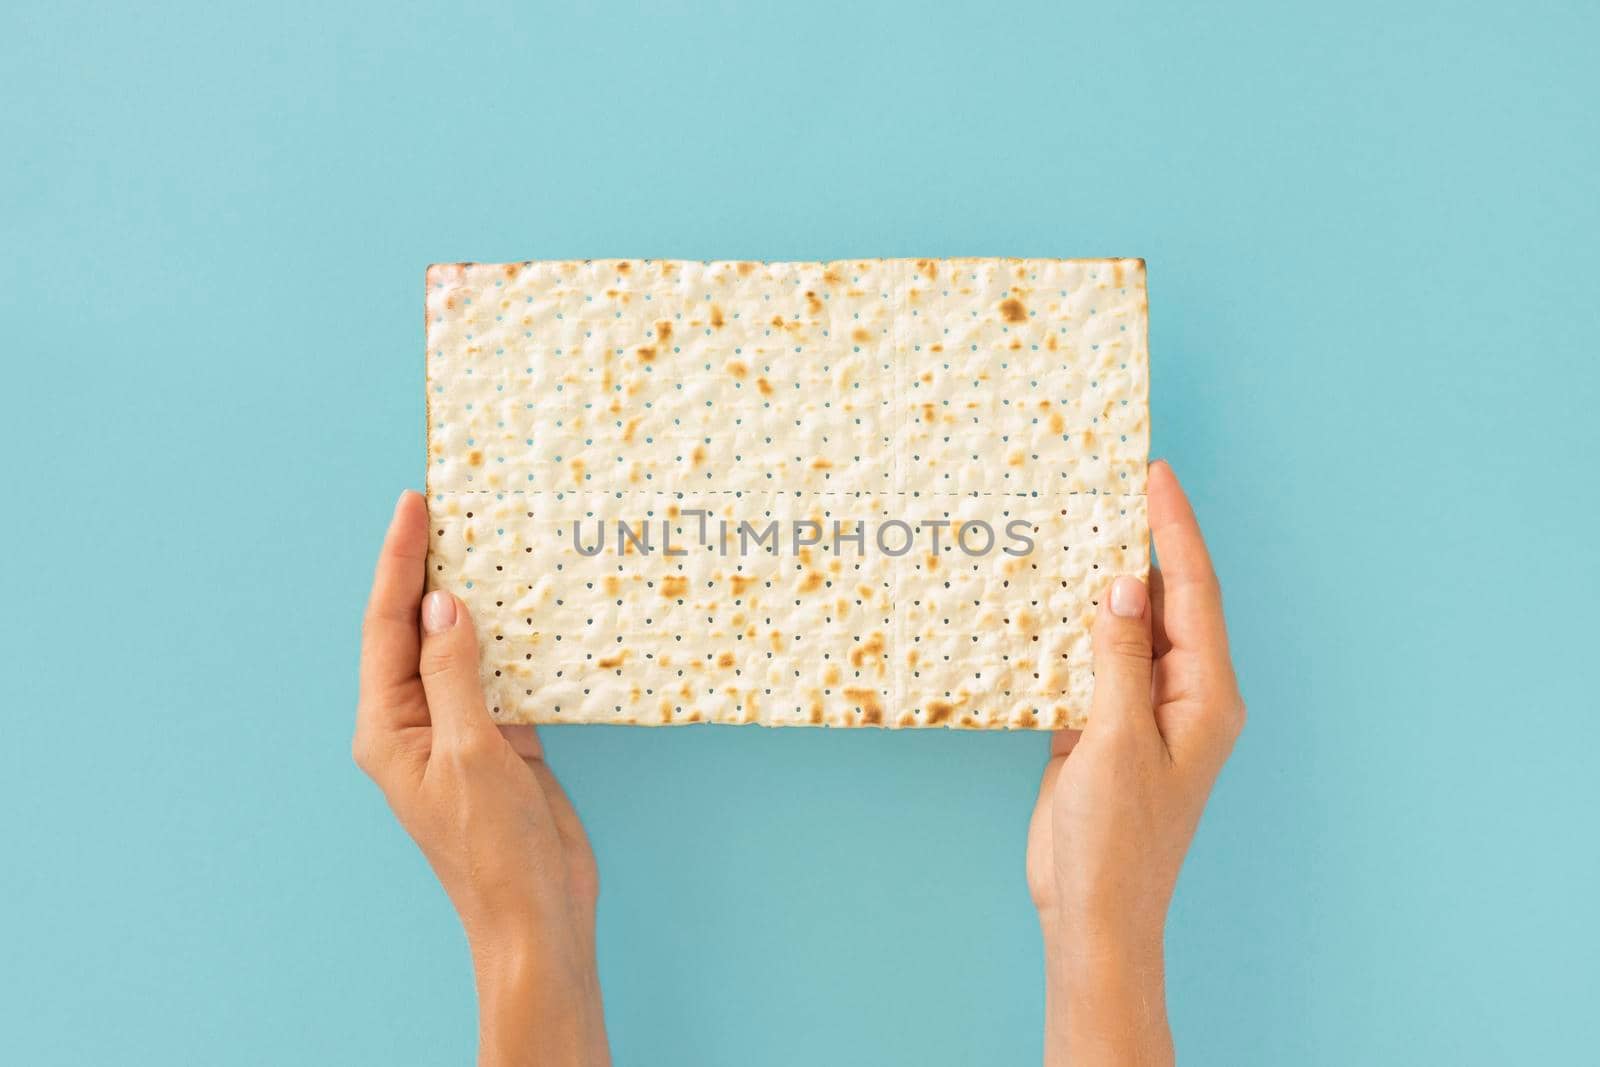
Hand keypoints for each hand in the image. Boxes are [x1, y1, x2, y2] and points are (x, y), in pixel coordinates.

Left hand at [354, 491, 608, 1066]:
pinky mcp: (500, 742)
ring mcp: (459, 731)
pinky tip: (533, 608)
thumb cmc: (493, 849)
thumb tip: (443, 604)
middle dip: (429, 567)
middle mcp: (416, 722)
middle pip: (415, 628)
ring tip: (491, 540)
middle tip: (451, 505)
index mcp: (388, 726)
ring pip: (461, 647)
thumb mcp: (472, 752)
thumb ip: (455, 673)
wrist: (535, 916)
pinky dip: (514, 639)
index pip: (387, 625)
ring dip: (475, 599)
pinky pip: (500, 675)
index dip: (400, 561)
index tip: (414, 504)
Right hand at [1026, 460, 1245, 1065]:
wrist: (1094, 915)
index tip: (1154, 474)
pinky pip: (1097, 659)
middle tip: (1113, 481)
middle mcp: (1183, 694)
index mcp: (1205, 696)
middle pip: (1168, 600)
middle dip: (1144, 540)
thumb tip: (1122, 583)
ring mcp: (1143, 711)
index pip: (1193, 592)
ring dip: (1106, 580)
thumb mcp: (1114, 743)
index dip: (1174, 529)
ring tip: (1078, 522)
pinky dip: (1076, 626)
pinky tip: (1050, 598)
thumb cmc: (1114, 842)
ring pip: (1128, 627)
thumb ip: (1118, 658)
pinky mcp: (1106, 727)